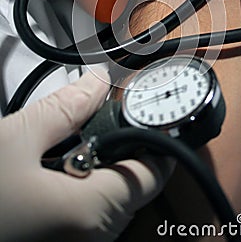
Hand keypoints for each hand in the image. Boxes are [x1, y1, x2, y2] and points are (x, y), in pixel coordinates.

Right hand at [0, 68, 171, 241]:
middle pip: (133, 186)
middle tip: (107, 121)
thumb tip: (96, 82)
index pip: (153, 172)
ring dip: (103, 168)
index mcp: (88, 213)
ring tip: (77, 144)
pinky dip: (84, 188)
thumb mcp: (13, 140)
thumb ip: (64, 108)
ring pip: (110, 201)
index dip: (157, 136)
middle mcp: (90, 240)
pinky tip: (57, 171)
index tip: (153, 113)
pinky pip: (87, 215)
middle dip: (126, 149)